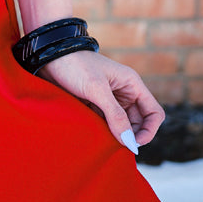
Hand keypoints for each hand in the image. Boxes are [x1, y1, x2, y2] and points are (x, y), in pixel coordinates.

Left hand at [38, 49, 164, 151]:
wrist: (48, 56)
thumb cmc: (74, 66)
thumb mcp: (96, 89)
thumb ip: (115, 115)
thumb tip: (130, 142)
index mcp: (132, 84)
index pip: (154, 113)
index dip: (149, 131)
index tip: (134, 144)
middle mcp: (125, 92)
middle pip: (139, 122)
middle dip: (131, 136)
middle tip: (116, 146)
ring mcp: (110, 99)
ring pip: (122, 125)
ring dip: (117, 135)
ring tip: (104, 141)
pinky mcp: (95, 104)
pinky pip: (106, 123)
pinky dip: (104, 131)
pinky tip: (95, 135)